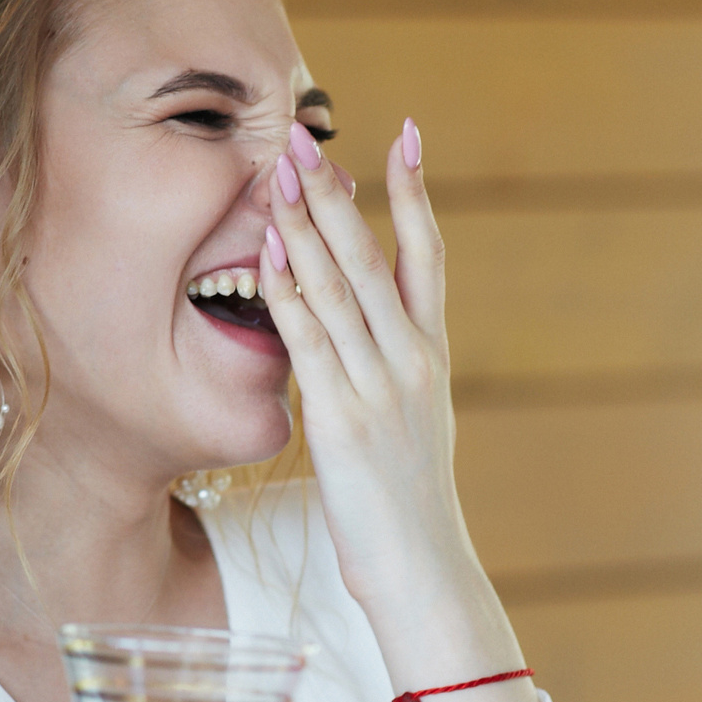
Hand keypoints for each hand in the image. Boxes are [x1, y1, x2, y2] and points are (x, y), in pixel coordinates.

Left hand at [259, 120, 544, 701]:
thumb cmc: (407, 507)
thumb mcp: (412, 425)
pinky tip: (269, 248)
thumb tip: (360, 334)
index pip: (429, 255)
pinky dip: (288, 287)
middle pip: (375, 254)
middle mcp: (412, 359)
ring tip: (281, 166)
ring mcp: (380, 385)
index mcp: (432, 356)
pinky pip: (308, 337)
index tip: (406, 133)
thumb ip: (390, 372)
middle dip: (337, 189)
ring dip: (307, 221)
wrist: (422, 571)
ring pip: (340, 284)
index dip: (416, 193)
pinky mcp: (342, 416)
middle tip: (307, 130)